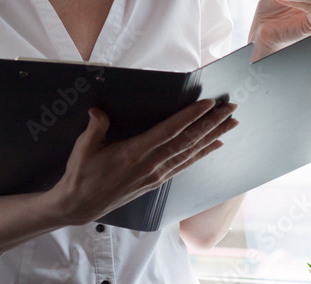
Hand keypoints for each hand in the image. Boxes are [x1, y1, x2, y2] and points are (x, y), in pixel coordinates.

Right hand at [45, 99, 237, 225]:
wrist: (80, 206)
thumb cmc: (81, 174)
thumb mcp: (84, 148)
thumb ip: (95, 127)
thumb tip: (98, 110)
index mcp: (134, 153)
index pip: (170, 131)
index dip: (190, 116)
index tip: (208, 103)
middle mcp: (151, 164)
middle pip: (188, 140)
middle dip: (211, 123)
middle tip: (231, 108)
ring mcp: (156, 175)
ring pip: (191, 152)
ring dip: (213, 136)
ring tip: (231, 123)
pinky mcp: (156, 182)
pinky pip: (185, 165)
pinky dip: (202, 154)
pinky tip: (214, 146)